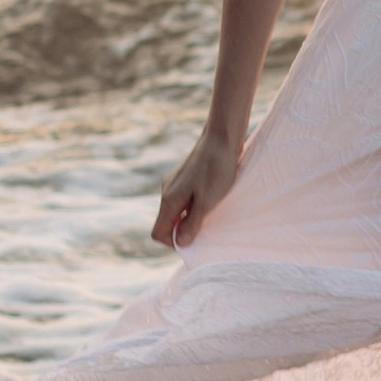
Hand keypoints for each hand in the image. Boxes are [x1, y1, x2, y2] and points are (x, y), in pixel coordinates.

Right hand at [154, 127, 241, 247]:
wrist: (222, 137)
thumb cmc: (217, 169)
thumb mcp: (207, 200)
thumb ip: (192, 222)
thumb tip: (180, 243)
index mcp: (169, 200)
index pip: (158, 232)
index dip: (173, 242)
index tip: (195, 239)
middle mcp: (166, 192)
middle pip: (167, 223)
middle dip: (184, 230)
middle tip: (207, 227)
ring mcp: (174, 183)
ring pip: (176, 211)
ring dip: (191, 217)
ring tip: (212, 211)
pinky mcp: (184, 177)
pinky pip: (183, 199)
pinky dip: (194, 205)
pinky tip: (211, 198)